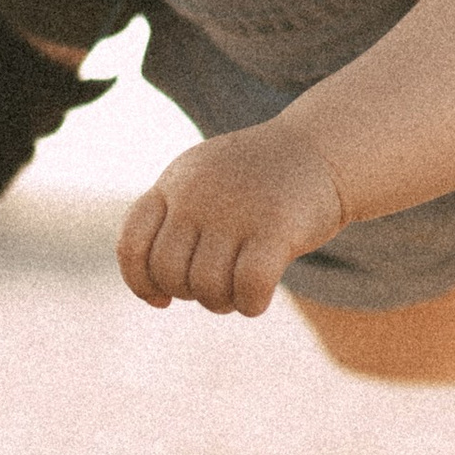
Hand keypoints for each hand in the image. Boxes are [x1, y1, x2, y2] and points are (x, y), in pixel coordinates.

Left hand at [118, 120, 345, 316]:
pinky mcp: (275, 227)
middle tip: (217, 288)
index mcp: (175, 182)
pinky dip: (251, 305)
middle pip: (169, 273)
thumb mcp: (205, 181)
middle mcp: (197, 194)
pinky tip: (259, 299)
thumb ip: (174, 222)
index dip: (140, 282)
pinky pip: (249, 288)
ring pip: (207, 287)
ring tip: (240, 292)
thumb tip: (154, 293)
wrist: (323, 148)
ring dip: (223, 303)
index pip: (131, 244)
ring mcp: (235, 209)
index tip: (162, 298)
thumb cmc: (261, 179)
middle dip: (190, 294)